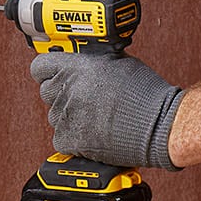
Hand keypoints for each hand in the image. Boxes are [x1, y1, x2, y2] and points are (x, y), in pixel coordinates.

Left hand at [29, 52, 183, 170]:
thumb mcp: (118, 61)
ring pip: (54, 115)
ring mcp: (68, 116)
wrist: (160, 125)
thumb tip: (81, 60)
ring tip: (93, 116)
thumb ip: (92, 60)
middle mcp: (68, 90)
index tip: (53, 74)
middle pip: (46, 91)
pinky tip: (92, 132)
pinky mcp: (72, 140)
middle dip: (61, 93)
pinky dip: (73, 137)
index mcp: (77, 67)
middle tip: (82, 97)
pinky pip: (60, 138)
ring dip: (68, 115)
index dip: (48, 70)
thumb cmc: (146, 93)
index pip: (40, 66)